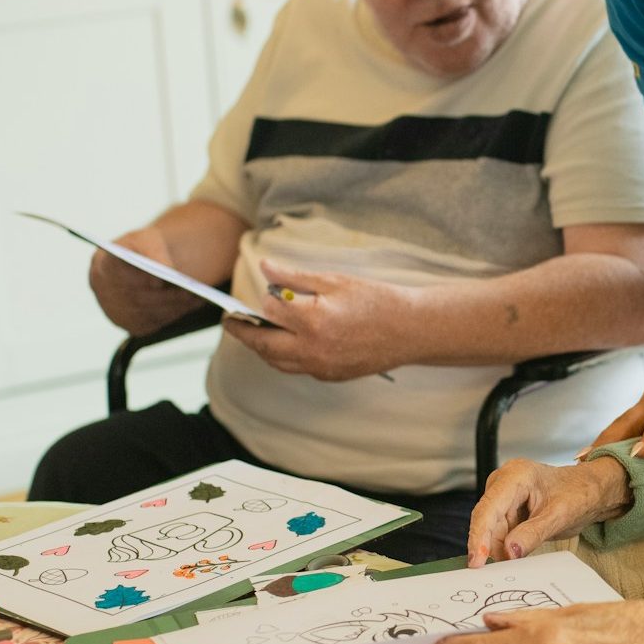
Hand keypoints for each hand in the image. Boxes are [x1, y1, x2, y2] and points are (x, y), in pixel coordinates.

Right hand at [89, 227, 205, 335]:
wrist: (146, 265)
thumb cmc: (145, 249)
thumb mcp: (149, 240)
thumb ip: (152, 250)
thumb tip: (166, 269)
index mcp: (102, 263)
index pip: (115, 271)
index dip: (137, 277)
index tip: (159, 280)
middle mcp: (102, 289)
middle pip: (135, 296)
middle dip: (165, 294)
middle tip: (189, 291)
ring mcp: (114, 310)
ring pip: (148, 312)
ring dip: (174, 305)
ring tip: (198, 296)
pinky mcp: (132, 325)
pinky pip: (155, 322)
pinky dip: (176, 313)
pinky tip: (193, 303)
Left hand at [219, 259, 410, 380]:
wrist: (411, 329)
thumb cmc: (377, 300)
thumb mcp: (335, 281)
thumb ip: (296, 278)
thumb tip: (266, 268)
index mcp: (313, 320)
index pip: (270, 311)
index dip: (265, 300)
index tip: (261, 294)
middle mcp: (313, 348)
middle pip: (264, 345)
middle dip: (244, 334)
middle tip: (231, 323)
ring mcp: (322, 366)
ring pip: (277, 362)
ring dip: (263, 348)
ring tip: (256, 334)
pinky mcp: (331, 375)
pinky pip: (298, 368)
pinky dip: (286, 357)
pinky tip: (289, 343)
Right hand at [467, 457, 629, 566]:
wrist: (590, 490)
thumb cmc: (579, 493)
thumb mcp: (559, 516)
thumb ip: (533, 534)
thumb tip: (509, 552)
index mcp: (516, 476)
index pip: (488, 509)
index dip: (479, 536)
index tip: (476, 562)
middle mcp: (504, 483)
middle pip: (486, 522)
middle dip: (490, 548)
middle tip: (499, 572)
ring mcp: (503, 496)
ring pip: (491, 531)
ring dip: (499, 550)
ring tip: (516, 561)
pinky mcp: (506, 509)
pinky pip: (499, 533)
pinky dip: (505, 547)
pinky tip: (515, 555)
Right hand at [588, 335, 643, 461]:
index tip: (637, 455)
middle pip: (628, 422)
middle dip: (608, 443)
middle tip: (588, 464)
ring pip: (620, 424)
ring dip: (601, 443)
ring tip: (582, 464)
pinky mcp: (641, 408)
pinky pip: (623, 426)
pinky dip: (608, 441)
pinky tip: (595, 457)